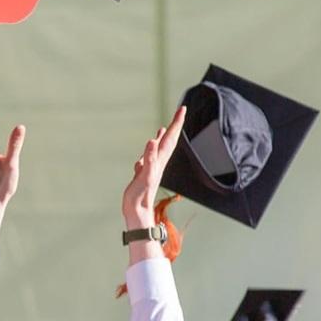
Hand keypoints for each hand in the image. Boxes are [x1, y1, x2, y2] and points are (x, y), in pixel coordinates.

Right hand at [122, 105, 185, 228]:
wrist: (137, 212)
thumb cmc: (140, 196)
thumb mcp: (144, 176)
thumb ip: (149, 159)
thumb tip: (152, 141)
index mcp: (159, 160)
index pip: (170, 137)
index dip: (176, 123)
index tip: (182, 109)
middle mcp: (158, 162)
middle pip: (168, 140)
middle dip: (174, 125)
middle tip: (180, 111)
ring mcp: (151, 167)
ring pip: (159, 148)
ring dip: (163, 137)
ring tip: (165, 128)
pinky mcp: (144, 173)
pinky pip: (149, 157)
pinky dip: (150, 149)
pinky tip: (149, 148)